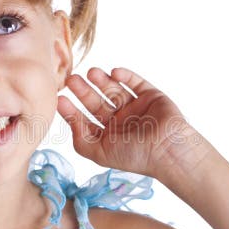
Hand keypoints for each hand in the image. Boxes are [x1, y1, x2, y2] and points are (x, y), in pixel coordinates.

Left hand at [57, 66, 207, 177]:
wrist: (167, 150)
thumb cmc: (133, 156)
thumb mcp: (99, 152)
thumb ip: (80, 140)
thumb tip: (70, 121)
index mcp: (108, 136)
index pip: (85, 120)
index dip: (72, 110)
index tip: (61, 98)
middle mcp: (120, 121)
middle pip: (97, 102)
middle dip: (84, 91)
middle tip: (72, 79)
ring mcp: (135, 108)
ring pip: (114, 90)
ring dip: (102, 81)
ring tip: (92, 72)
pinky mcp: (151, 97)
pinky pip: (136, 83)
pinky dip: (126, 76)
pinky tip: (114, 72)